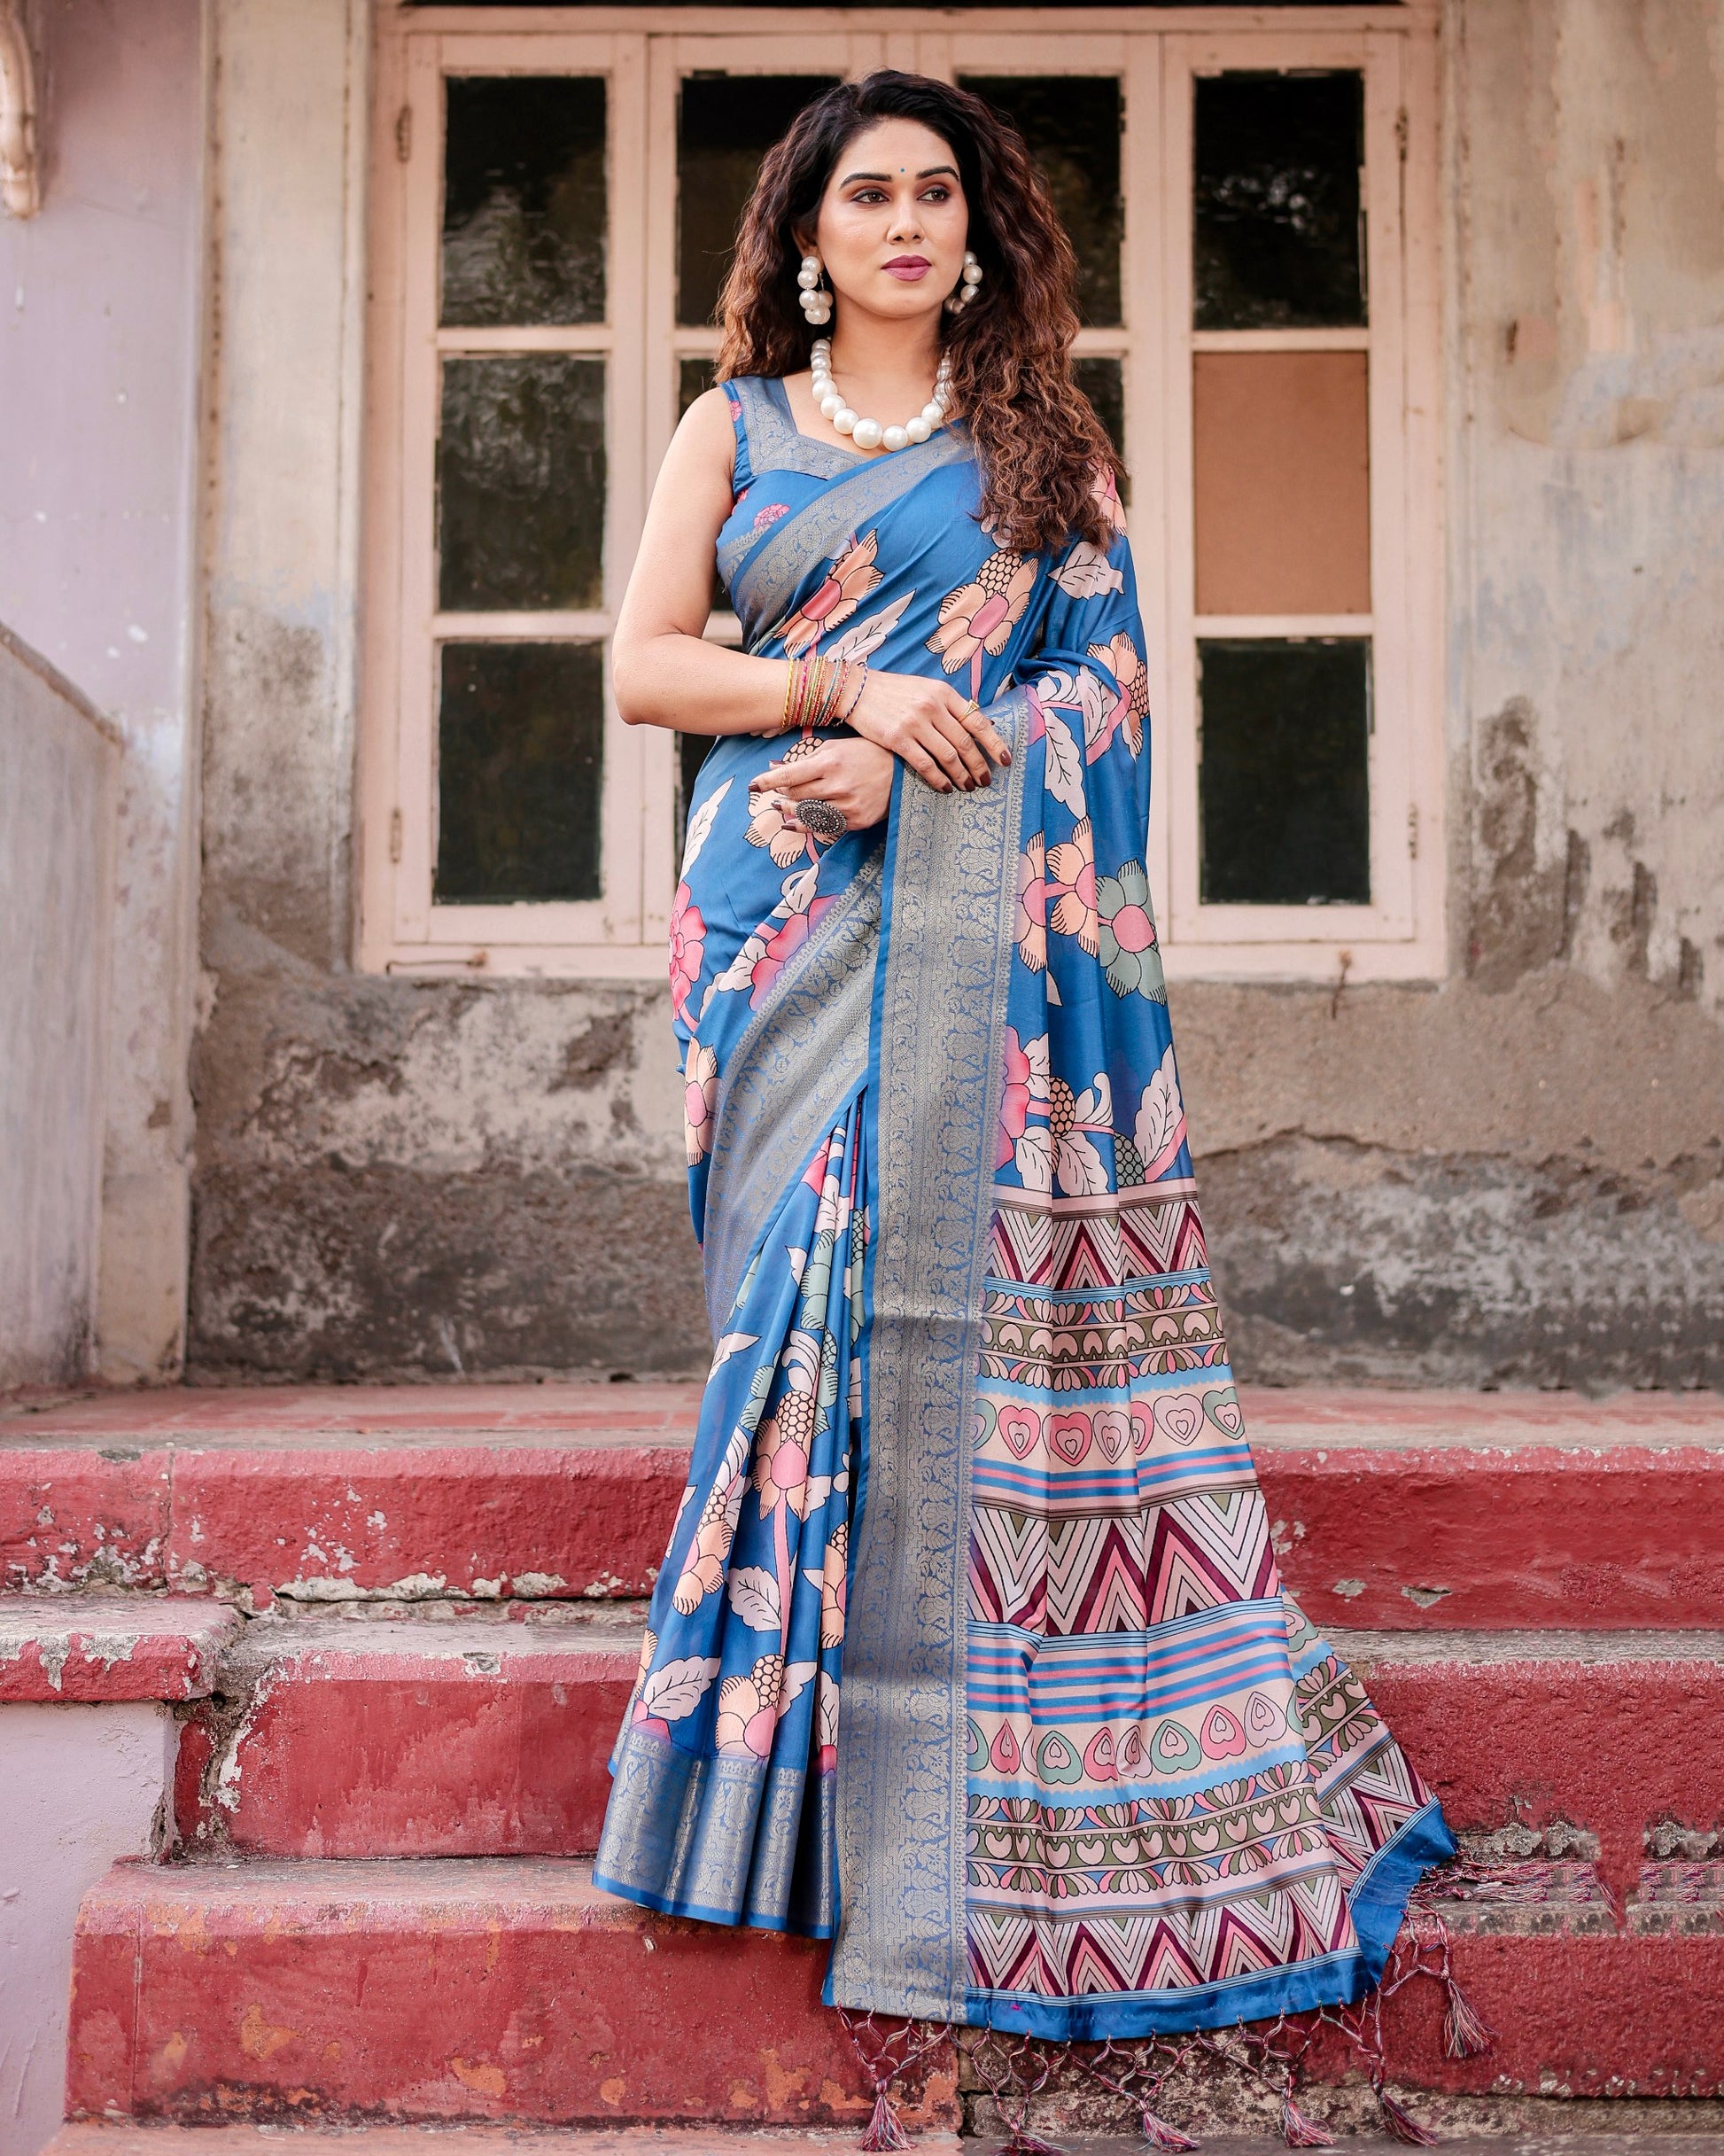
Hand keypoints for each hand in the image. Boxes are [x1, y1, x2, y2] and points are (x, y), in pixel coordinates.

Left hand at [752, 737, 896, 833]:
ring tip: (782, 808)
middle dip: (781, 795)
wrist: (904, 771)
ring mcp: (848, 805)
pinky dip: (806, 825)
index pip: (790, 775)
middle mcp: (837, 785)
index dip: (768, 782)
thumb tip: (776, 766)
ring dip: (791, 811)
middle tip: (773, 796)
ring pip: (808, 813)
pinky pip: (825, 826)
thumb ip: (807, 758)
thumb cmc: (867, 753)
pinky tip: (794, 823)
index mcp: (830, 762)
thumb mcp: (837, 747)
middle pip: (797, 795)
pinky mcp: (857, 820)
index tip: (753, 786)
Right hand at [846, 669, 1012, 793]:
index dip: (995, 744)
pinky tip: (945, 787)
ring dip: (961, 775)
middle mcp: (933, 706)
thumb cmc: (895, 692)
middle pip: (965, 743)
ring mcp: (915, 723)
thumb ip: (950, 706)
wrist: (858, 690)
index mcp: (944, 693)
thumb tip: (981, 725)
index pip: (978, 722)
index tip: (1005, 761)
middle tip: (985, 781)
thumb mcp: (927, 689)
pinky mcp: (898, 738)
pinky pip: (925, 764)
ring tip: (968, 786)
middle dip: (979, 766)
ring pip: (948, 756)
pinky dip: (938, 779)